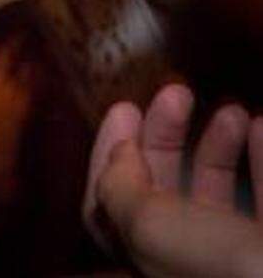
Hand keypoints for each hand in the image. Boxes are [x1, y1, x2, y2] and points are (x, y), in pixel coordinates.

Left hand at [85, 84, 262, 277]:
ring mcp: (243, 262)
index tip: (126, 107)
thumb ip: (120, 187)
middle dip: (165, 138)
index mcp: (149, 268)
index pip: (109, 210)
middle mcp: (191, 267)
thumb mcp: (151, 224)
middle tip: (177, 93)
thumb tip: (121, 154)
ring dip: (219, 145)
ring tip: (234, 111)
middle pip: (163, 195)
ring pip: (220, 197)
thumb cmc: (231, 269)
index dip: (110, 156)